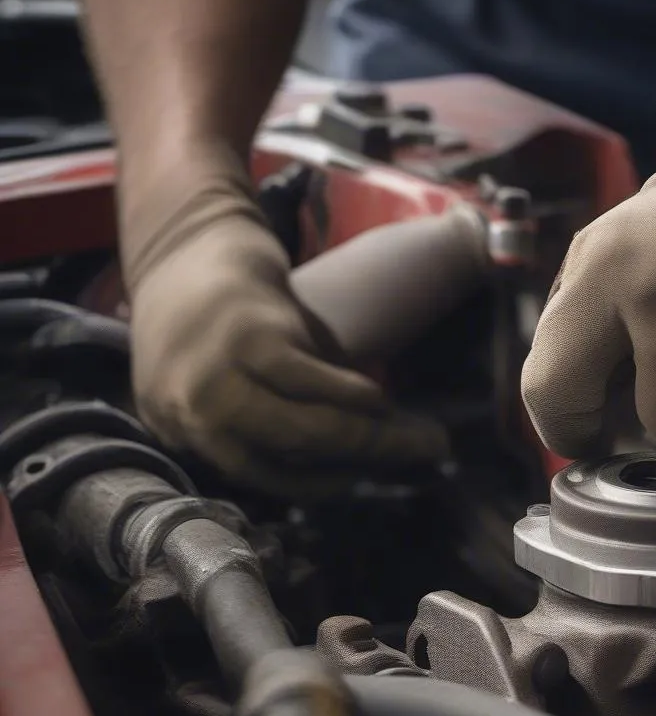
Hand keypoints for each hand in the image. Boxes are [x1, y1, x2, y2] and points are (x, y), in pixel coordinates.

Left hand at [124, 151, 448, 498]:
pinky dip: (353, 395)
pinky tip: (381, 399)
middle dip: (361, 464)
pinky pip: (314, 383)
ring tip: (419, 438)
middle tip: (414, 460)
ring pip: (306, 428)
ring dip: (372, 438)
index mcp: (175, 425)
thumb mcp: (221, 378)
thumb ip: (264, 415)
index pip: (257, 476)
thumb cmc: (208, 310)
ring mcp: (216, 374)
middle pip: (288, 456)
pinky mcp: (251, 337)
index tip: (359, 480)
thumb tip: (340, 453)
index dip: (317, 484)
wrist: (183, 231)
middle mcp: (189, 409)